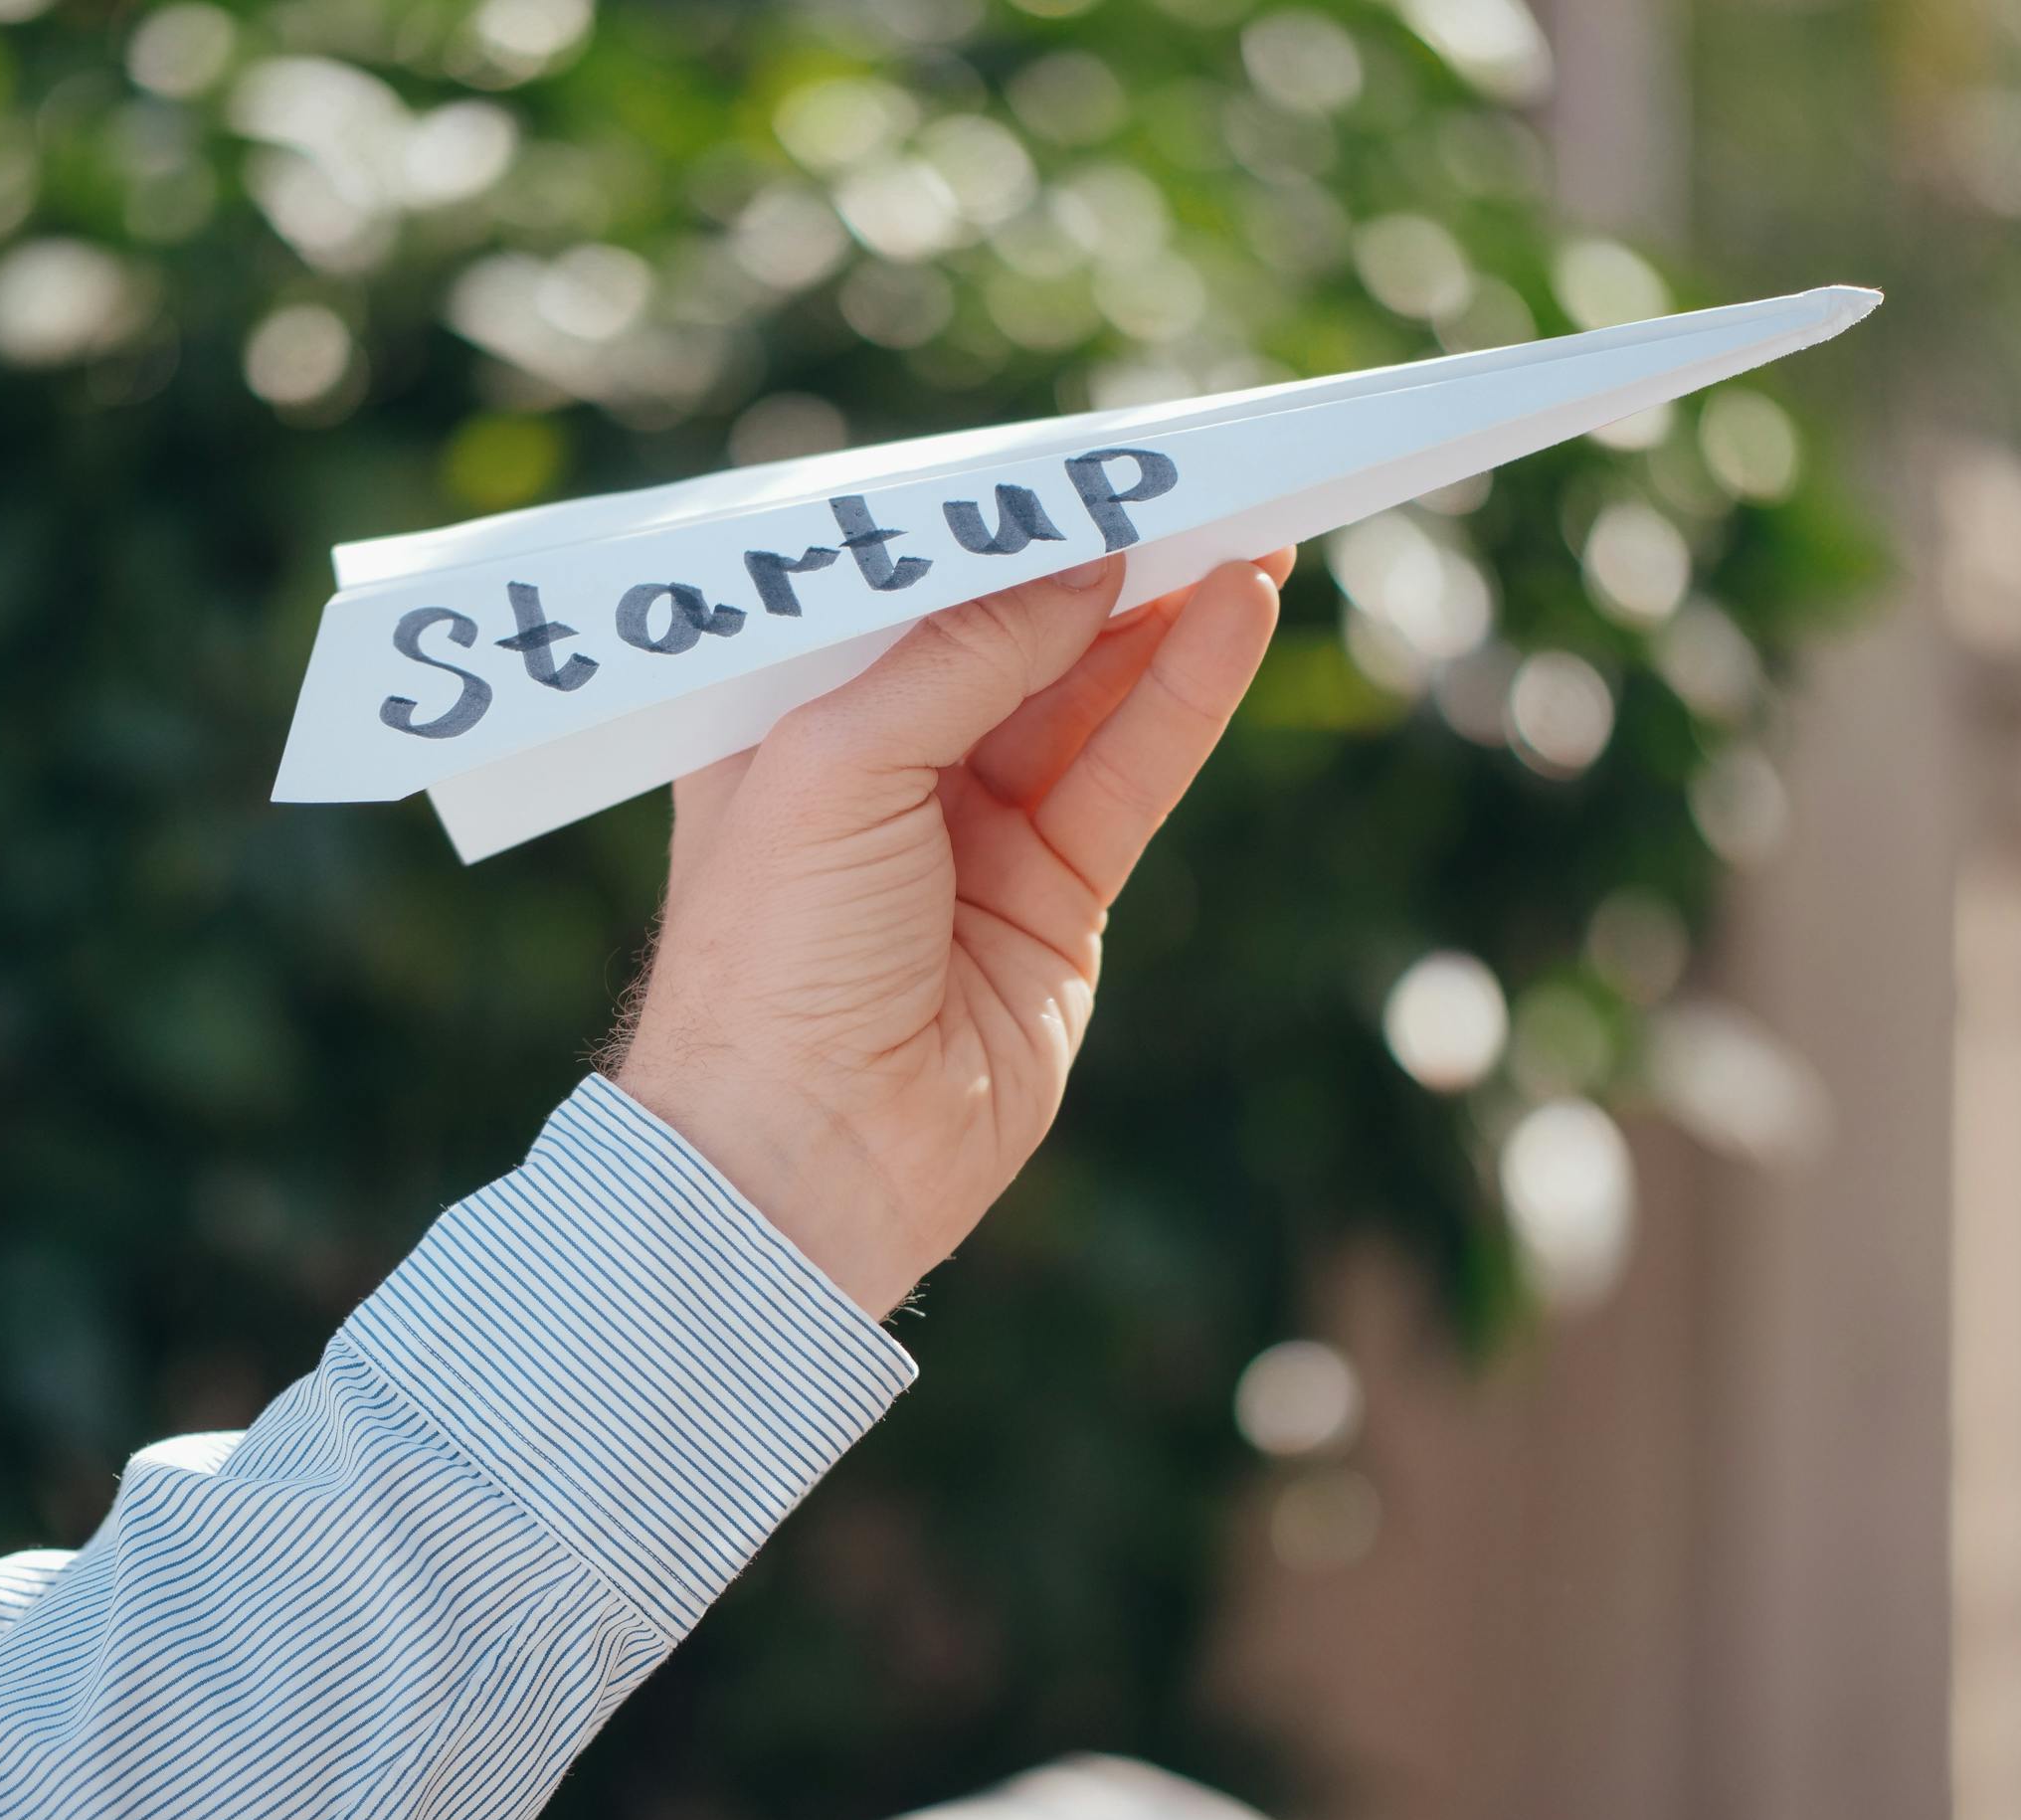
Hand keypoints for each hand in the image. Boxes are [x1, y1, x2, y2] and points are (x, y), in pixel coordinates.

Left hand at [613, 548, 1294, 1317]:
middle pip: (1010, 633)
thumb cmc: (770, 958)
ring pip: (1087, 696)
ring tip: (1250, 525)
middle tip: (1192, 472)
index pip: (900, 593)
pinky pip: (1131, 774)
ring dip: (1164, 614)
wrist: (804, 1160)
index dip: (989, 528)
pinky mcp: (1054, 898)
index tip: (1074, 459)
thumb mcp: (833, 765)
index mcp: (788, 717)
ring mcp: (974, 832)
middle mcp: (882, 764)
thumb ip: (959, 655)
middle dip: (1096, 559)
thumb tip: (1081, 563)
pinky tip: (1237, 615)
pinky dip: (1186, 694)